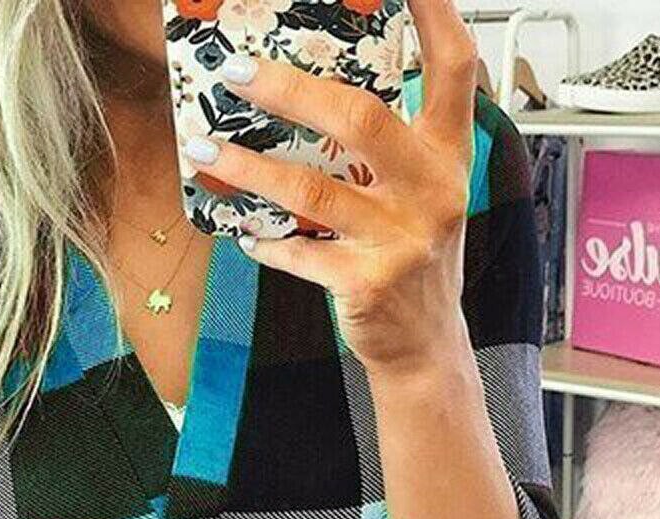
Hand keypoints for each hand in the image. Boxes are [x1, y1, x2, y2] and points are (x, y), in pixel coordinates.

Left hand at [182, 0, 477, 376]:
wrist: (426, 345)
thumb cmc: (414, 259)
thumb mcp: (420, 194)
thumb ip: (388, 149)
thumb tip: (315, 95)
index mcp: (448, 155)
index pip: (454, 66)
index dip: (434, 11)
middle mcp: (433, 191)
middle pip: (360, 119)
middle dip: (290, 90)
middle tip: (236, 72)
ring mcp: (401, 240)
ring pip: (312, 190)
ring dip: (249, 167)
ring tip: (205, 148)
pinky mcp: (367, 283)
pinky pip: (298, 253)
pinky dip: (264, 240)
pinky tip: (240, 229)